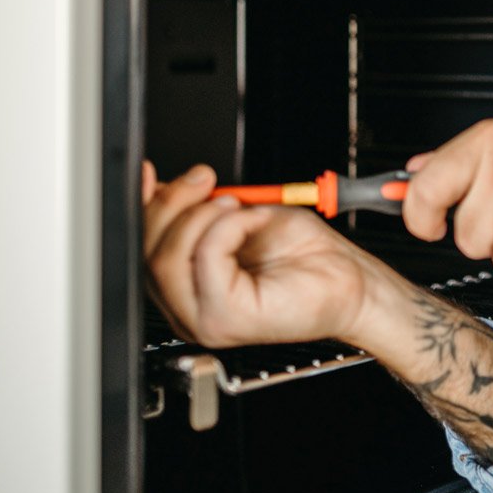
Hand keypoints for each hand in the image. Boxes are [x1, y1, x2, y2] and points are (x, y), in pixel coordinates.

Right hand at [141, 161, 388, 347]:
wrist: (351, 282)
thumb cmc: (306, 257)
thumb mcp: (242, 217)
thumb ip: (199, 209)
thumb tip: (165, 187)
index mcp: (189, 287)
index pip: (143, 249)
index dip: (142, 208)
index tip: (149, 174)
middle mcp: (189, 309)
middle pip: (148, 253)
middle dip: (172, 204)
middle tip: (204, 180)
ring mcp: (205, 319)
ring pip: (168, 258)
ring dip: (202, 215)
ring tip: (236, 205)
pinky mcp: (226, 318)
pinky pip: (207, 257)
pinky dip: (230, 226)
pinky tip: (253, 221)